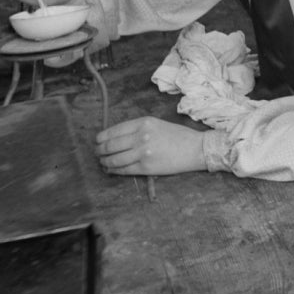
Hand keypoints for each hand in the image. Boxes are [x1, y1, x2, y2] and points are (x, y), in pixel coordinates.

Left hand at [96, 117, 212, 177]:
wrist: (196, 149)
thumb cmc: (178, 136)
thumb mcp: (157, 124)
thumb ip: (137, 129)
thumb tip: (115, 138)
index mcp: (143, 123)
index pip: (113, 131)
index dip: (101, 138)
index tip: (98, 141)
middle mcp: (141, 136)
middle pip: (110, 145)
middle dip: (100, 150)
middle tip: (98, 153)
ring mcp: (143, 153)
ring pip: (113, 159)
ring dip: (104, 162)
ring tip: (103, 163)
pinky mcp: (146, 167)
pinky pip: (123, 170)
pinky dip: (113, 170)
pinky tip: (110, 170)